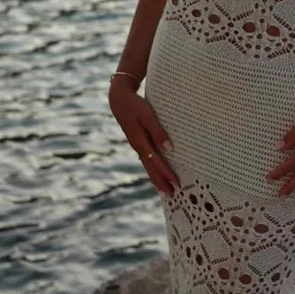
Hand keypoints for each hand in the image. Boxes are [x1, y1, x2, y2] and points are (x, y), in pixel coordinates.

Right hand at [108, 81, 179, 196]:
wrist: (118, 99)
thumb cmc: (135, 105)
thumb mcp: (148, 115)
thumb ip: (158, 132)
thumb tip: (169, 149)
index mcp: (140, 142)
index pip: (155, 162)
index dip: (165, 173)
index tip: (176, 183)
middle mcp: (138, 146)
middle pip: (150, 168)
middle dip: (161, 181)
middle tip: (172, 194)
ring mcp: (136, 144)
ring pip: (147, 165)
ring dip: (156, 176)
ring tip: (165, 188)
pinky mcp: (137, 141)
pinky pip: (146, 158)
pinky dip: (152, 167)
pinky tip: (157, 171)